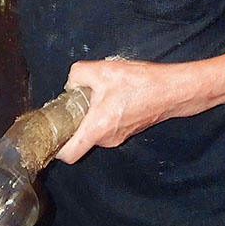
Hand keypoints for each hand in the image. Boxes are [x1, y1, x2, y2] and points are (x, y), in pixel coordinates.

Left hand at [56, 58, 193, 164]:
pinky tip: (110, 95)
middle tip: (74, 102)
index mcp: (98, 128)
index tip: (51, 133)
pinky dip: (102, 114)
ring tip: (96, 94)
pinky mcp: (128, 130)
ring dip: (89, 116)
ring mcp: (119, 137)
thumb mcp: (102, 70)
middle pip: (80, 140)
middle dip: (73, 122)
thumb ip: (77, 75)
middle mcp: (107, 138)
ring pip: (93, 131)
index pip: (69, 154)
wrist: (173, 90)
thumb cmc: (140, 82)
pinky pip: (106, 126)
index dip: (56, 148)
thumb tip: (71, 83)